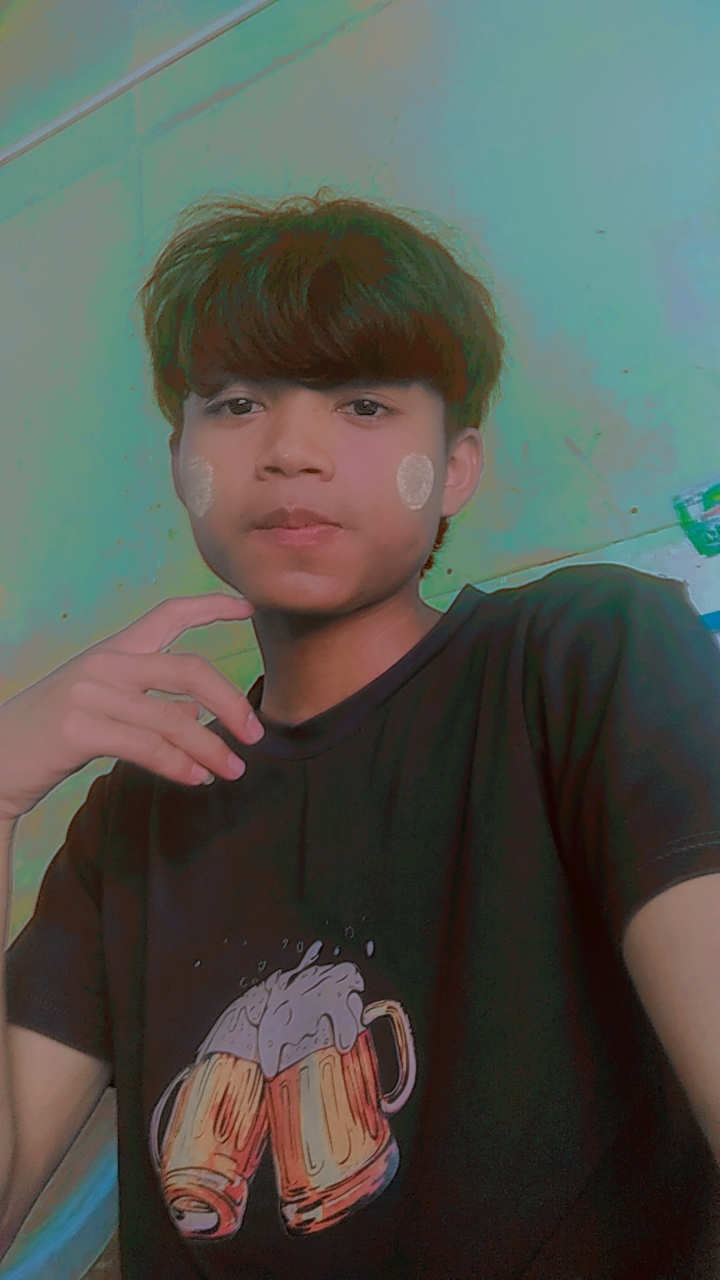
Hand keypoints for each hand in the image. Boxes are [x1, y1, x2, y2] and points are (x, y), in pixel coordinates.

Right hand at [0, 594, 262, 821]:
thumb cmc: (49, 736)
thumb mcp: (100, 707)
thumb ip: (148, 703)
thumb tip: (196, 709)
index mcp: (111, 651)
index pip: (168, 614)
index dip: (212, 607)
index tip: (248, 608)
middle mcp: (104, 663)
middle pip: (188, 669)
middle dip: (230, 701)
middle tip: (256, 733)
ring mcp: (90, 694)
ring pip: (174, 718)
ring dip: (212, 747)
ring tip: (233, 770)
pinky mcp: (79, 730)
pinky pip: (149, 748)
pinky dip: (180, 765)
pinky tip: (198, 778)